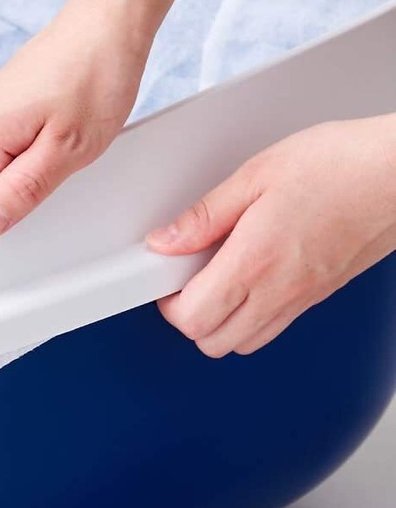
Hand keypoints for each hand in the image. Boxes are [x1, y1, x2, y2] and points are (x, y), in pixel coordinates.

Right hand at [0, 0, 151, 236]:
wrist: (107, 23)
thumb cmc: (96, 77)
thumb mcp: (69, 149)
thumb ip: (22, 190)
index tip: (30, 207)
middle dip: (15, 190)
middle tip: (59, 168)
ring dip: (25, 167)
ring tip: (62, 141)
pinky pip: (1, 146)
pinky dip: (27, 149)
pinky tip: (56, 129)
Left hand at [147, 114, 395, 356]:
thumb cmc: (342, 164)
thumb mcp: (256, 175)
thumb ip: (204, 215)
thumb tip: (166, 241)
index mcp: (255, 261)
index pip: (192, 318)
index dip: (168, 304)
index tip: (168, 277)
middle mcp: (280, 290)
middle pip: (214, 343)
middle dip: (191, 318)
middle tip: (188, 280)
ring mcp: (305, 297)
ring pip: (246, 343)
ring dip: (222, 323)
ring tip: (219, 280)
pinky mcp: (323, 294)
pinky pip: (277, 326)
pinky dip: (253, 316)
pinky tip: (253, 278)